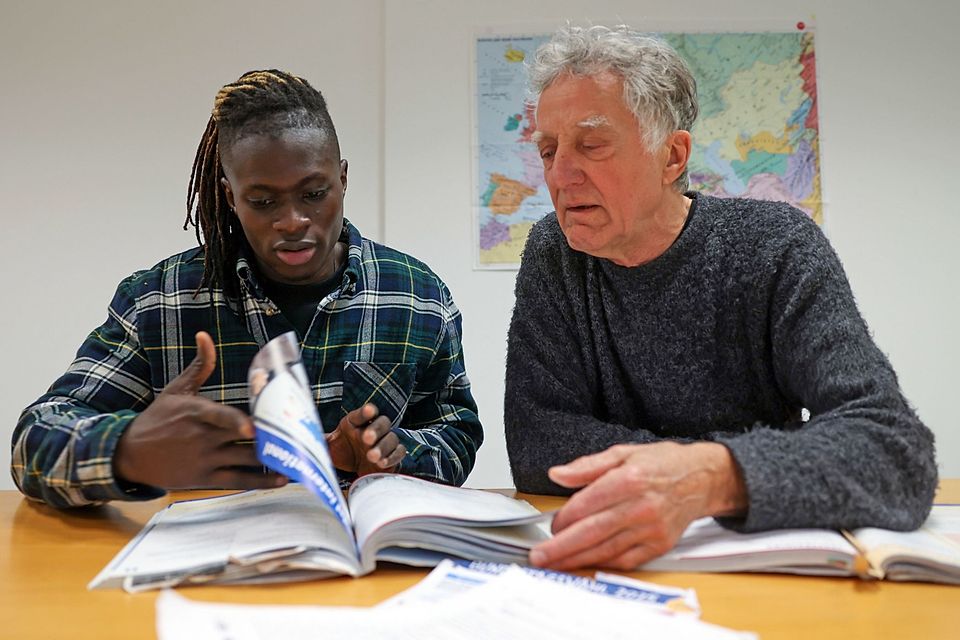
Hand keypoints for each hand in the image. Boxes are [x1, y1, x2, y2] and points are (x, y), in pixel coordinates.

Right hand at [113, 331, 287, 490]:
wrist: (130, 454)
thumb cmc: (157, 418)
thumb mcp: (176, 389)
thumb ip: (199, 365)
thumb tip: (204, 335)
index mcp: (195, 412)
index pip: (218, 417)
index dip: (235, 424)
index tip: (252, 428)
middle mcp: (201, 437)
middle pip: (238, 439)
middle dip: (267, 438)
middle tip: (296, 437)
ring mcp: (204, 460)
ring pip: (242, 461)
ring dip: (270, 461)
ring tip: (297, 458)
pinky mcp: (205, 479)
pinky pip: (237, 481)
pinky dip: (260, 481)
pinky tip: (281, 478)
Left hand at [326, 403, 405, 474]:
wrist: (354, 469)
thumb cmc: (342, 453)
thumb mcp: (327, 446)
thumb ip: (318, 441)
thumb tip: (299, 437)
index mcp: (356, 422)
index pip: (363, 413)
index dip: (366, 411)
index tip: (368, 411)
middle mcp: (372, 429)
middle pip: (382, 422)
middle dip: (376, 429)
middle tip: (367, 438)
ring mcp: (385, 442)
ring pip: (391, 438)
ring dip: (383, 446)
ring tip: (372, 457)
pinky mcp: (393, 455)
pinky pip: (399, 452)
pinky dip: (392, 457)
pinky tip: (382, 463)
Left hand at [529, 442, 746, 570]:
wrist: (703, 478)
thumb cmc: (662, 463)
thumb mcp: (623, 453)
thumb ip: (587, 466)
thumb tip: (557, 474)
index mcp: (629, 479)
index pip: (587, 504)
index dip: (564, 518)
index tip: (551, 525)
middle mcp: (641, 506)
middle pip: (593, 531)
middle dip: (561, 547)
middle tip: (539, 556)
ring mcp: (652, 529)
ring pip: (607, 549)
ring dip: (577, 559)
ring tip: (555, 563)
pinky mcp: (660, 545)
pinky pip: (626, 560)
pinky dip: (603, 563)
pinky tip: (586, 563)